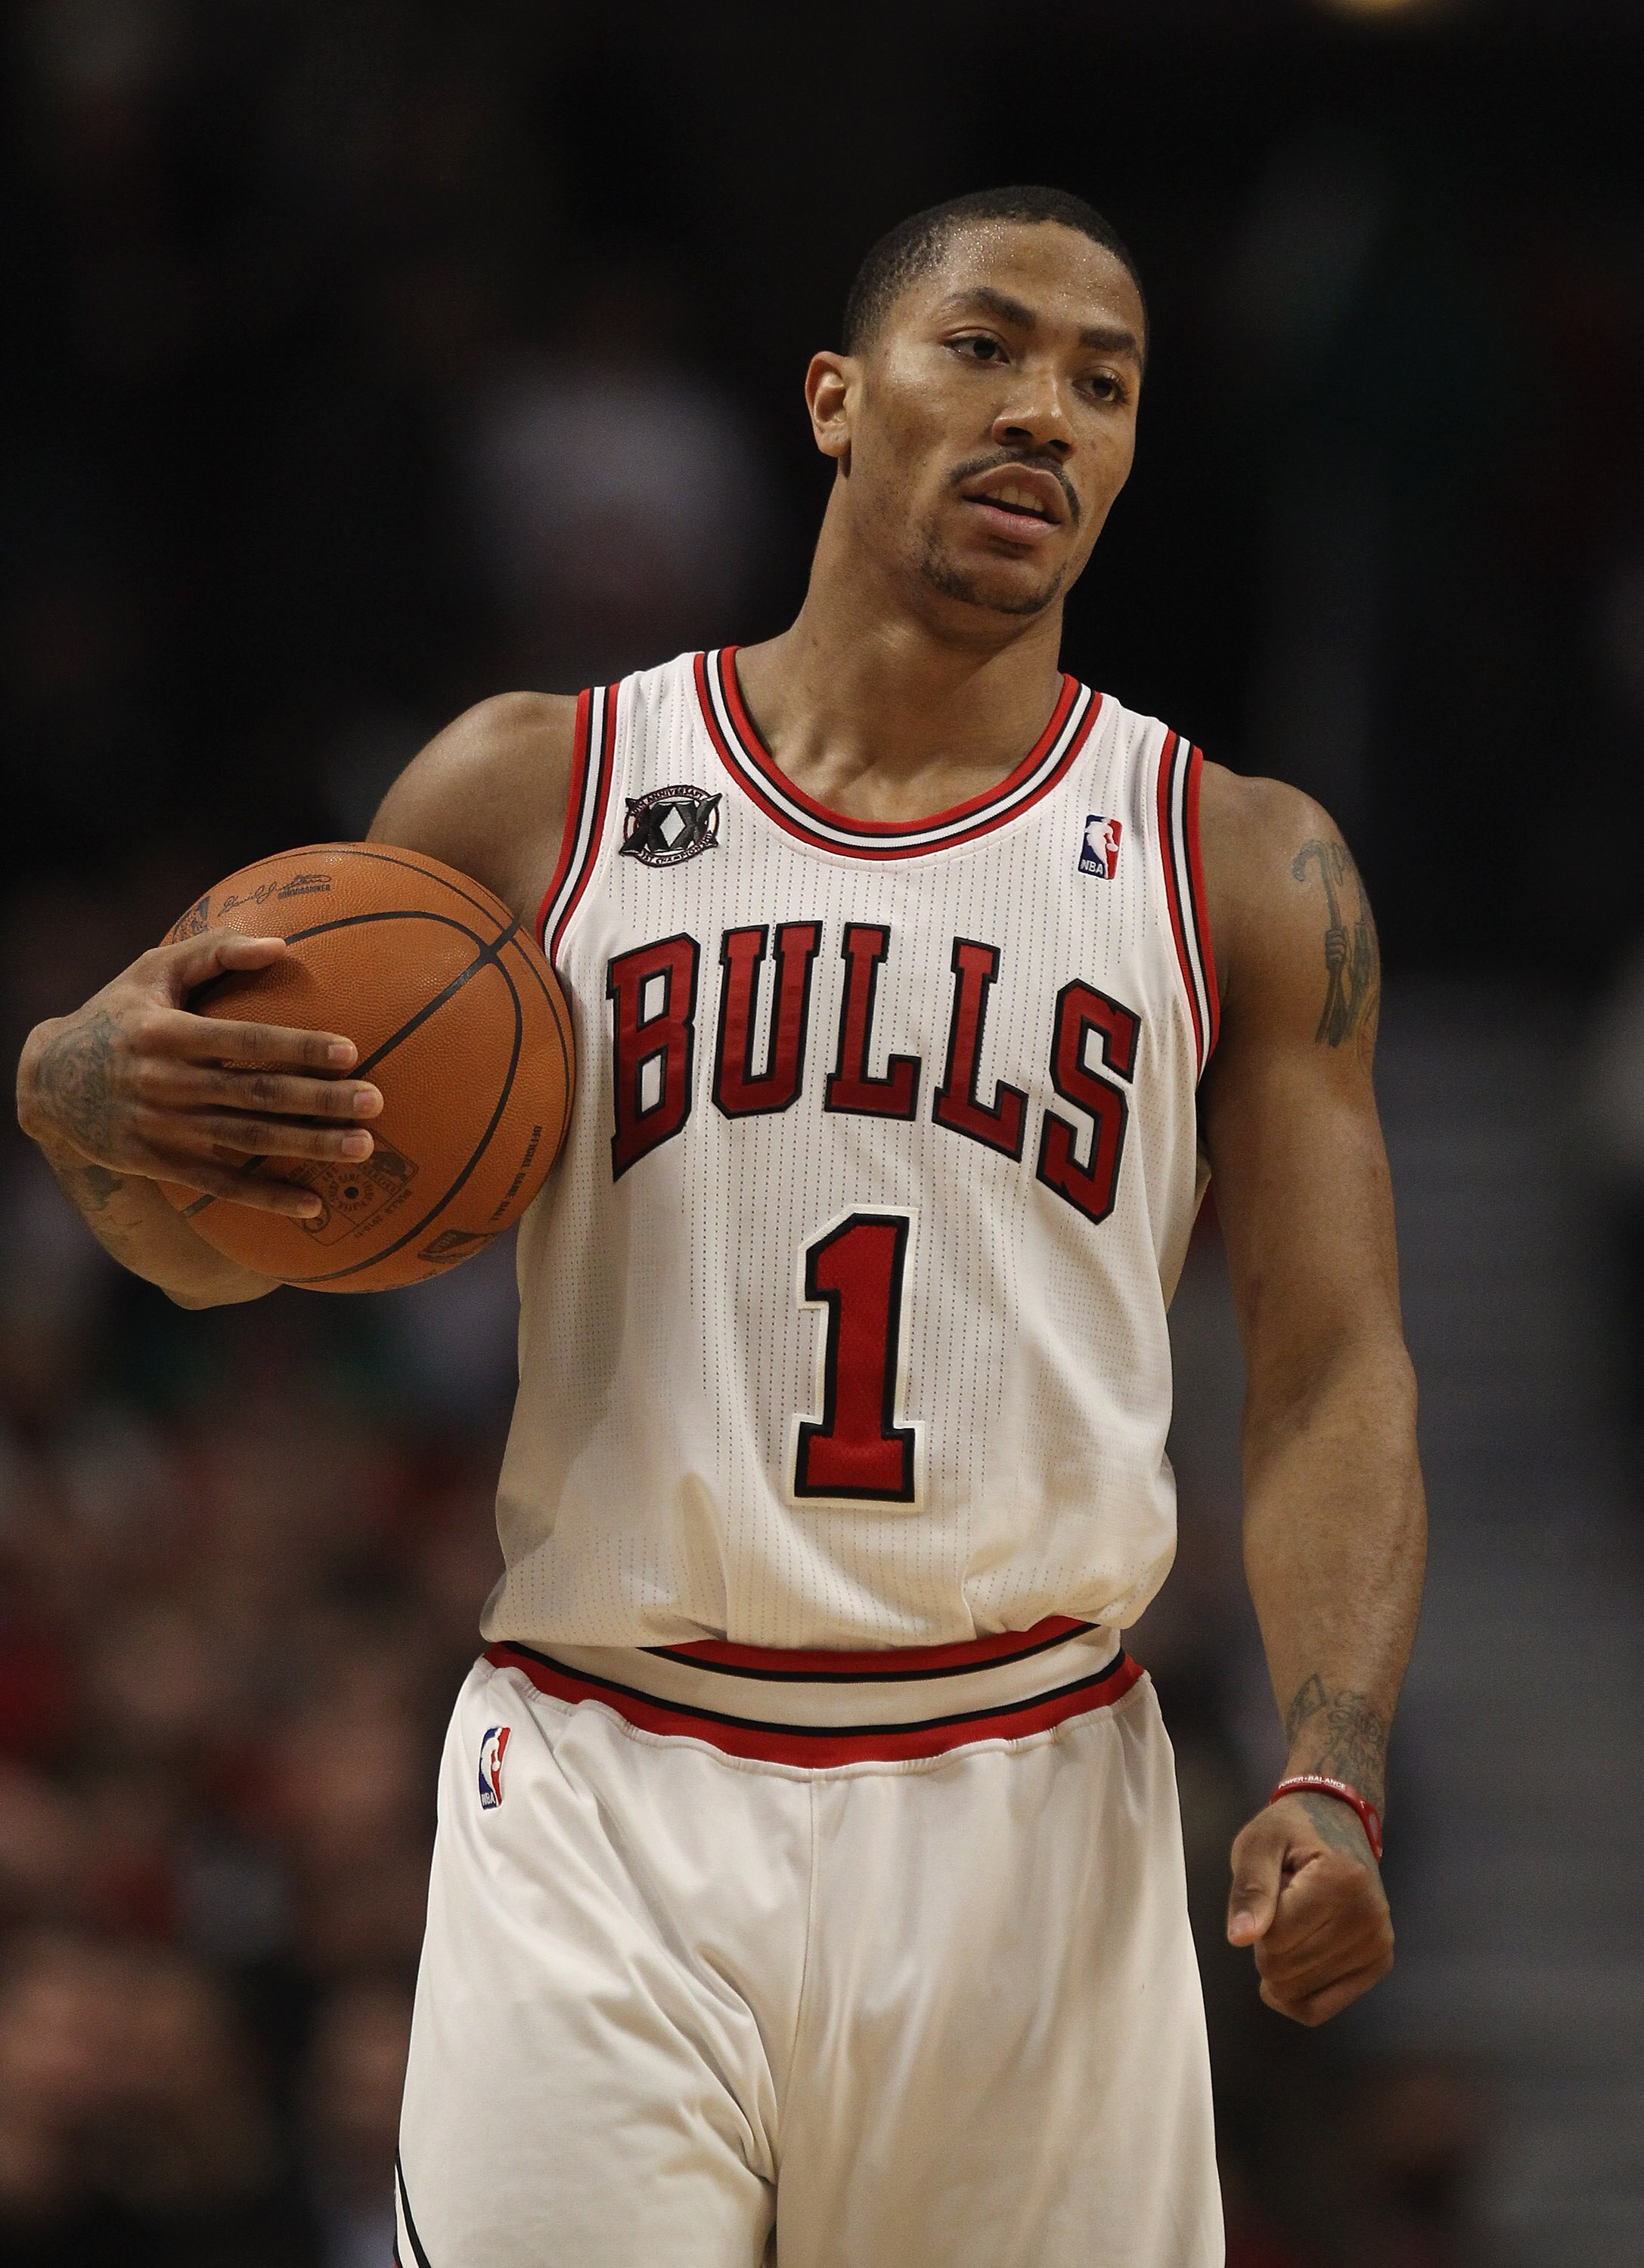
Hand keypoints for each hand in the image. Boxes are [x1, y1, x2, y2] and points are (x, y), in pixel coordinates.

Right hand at [16, 931, 382, 1218]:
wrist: (50, 1081)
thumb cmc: (118, 1013)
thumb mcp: (153, 970)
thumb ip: (214, 952)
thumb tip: (282, 944)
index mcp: (168, 1033)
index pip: (244, 1041)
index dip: (297, 1047)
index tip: (350, 1051)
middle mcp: (166, 1083)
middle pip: (256, 1095)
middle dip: (319, 1101)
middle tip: (375, 1102)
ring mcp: (164, 1128)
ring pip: (248, 1141)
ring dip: (308, 1147)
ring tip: (363, 1148)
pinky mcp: (161, 1163)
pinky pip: (221, 1185)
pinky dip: (267, 1197)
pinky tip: (314, 1206)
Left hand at [1225, 1790, 1392, 2024]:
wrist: (1338, 1823)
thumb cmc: (1292, 1831)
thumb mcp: (1257, 1844)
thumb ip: (1249, 1889)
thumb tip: (1240, 1938)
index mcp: (1341, 1881)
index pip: (1276, 1937)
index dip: (1258, 1919)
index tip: (1272, 1887)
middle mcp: (1369, 1918)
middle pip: (1285, 1970)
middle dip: (1268, 1944)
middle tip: (1283, 1905)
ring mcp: (1378, 1945)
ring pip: (1299, 1994)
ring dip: (1282, 1965)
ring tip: (1298, 1921)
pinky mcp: (1379, 1964)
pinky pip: (1321, 2009)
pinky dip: (1296, 1995)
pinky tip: (1294, 1965)